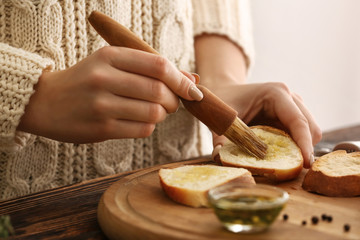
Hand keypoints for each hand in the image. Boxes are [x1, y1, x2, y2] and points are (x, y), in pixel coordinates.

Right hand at [17, 46, 200, 142]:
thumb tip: (191, 80)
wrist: (44, 102)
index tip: (192, 90)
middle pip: (160, 91)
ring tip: (155, 111)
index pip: (158, 65)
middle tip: (171, 102)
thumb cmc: (85, 80)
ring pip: (154, 113)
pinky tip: (140, 121)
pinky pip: (142, 130)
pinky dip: (149, 126)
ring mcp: (102, 105)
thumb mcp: (112, 64)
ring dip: (162, 114)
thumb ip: (150, 69)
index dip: (181, 80)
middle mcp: (105, 78)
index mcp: (110, 56)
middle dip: (174, 100)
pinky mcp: (101, 128)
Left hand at [210, 82, 321, 167]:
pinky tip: (281, 155)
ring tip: (285, 163)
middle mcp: (290, 98)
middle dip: (305, 149)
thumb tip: (220, 157)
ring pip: (310, 132)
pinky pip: (301, 134)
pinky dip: (296, 147)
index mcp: (276, 94)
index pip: (298, 121)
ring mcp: (293, 106)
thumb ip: (221, 139)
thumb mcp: (222, 120)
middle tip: (294, 171)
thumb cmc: (224, 102)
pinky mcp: (291, 116)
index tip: (305, 164)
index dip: (304, 143)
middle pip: (311, 127)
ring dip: (301, 149)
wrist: (225, 91)